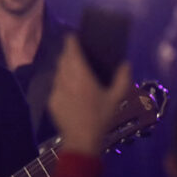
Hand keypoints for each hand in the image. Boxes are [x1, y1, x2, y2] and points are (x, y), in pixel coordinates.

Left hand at [48, 36, 132, 155]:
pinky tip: (69, 90)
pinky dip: (61, 83)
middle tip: (76, 53)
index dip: (71, 41)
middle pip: (62, 59)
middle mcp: (66, 79)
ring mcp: (56, 90)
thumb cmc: (101, 118)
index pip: (71, 51)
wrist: (81, 140)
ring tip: (73, 71)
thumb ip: (122, 79)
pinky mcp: (51, 101)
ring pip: (57, 72)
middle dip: (68, 53)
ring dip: (64, 68)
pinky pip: (55, 86)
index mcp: (81, 76)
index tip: (73, 36)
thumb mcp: (116, 99)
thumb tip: (126, 63)